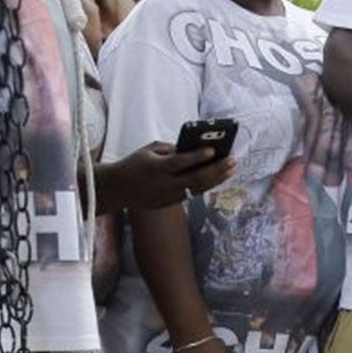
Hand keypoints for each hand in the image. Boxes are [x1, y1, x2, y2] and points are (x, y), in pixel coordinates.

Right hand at [96, 143, 232, 214]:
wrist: (119, 189)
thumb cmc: (136, 163)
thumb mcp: (149, 150)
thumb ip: (170, 149)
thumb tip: (193, 149)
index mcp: (157, 168)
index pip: (180, 162)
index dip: (197, 156)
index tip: (212, 149)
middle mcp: (165, 184)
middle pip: (196, 178)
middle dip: (216, 169)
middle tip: (232, 159)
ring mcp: (169, 196)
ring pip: (198, 188)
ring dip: (217, 178)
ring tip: (231, 168)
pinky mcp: (171, 203)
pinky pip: (192, 193)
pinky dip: (206, 184)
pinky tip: (218, 176)